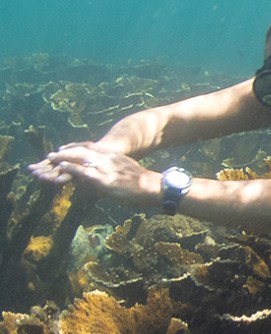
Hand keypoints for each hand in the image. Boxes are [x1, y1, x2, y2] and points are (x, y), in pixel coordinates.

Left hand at [30, 143, 157, 203]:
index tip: (65, 147)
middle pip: (83, 150)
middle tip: (52, 153)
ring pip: (81, 158)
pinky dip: (71, 168)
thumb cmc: (143, 184)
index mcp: (115, 156)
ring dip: (64, 157)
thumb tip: (106, 176)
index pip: (91, 147)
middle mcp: (109, 158)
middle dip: (66, 151)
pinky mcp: (105, 180)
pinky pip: (84, 171)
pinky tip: (62, 167)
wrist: (154, 187)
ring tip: (51, 158)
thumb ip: (115, 170)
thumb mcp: (127, 171)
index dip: (76, 146)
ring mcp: (106, 168)